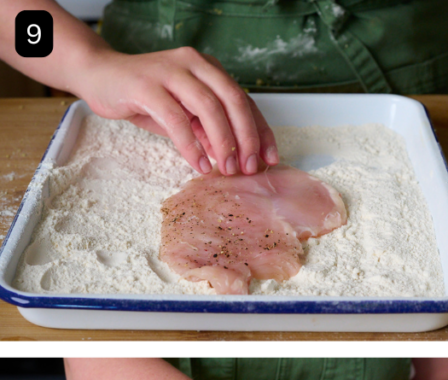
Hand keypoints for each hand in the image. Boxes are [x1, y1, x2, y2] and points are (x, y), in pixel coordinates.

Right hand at [76, 46, 277, 175]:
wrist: (98, 75)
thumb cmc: (144, 97)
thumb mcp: (184, 114)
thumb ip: (208, 130)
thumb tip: (234, 157)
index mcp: (208, 68)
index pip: (244, 100)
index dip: (260, 131)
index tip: (269, 159)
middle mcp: (194, 63)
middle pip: (233, 100)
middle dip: (246, 137)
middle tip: (249, 168)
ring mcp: (170, 71)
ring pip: (209, 107)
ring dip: (223, 142)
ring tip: (227, 169)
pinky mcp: (146, 85)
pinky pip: (177, 118)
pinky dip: (191, 145)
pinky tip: (199, 164)